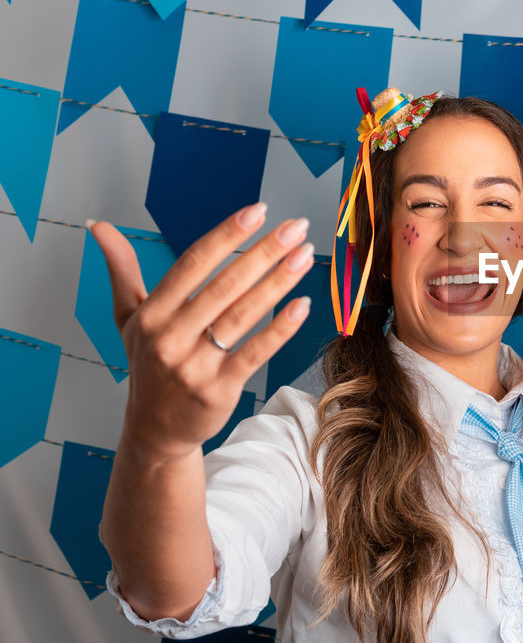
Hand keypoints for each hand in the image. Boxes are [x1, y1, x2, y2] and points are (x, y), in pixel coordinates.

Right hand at [90, 203, 314, 461]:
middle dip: (263, 252)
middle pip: (224, 285)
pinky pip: (255, 352)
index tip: (258, 210)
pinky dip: (281, 328)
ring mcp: (194, 365)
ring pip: (242, 315)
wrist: (154, 431)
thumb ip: (121, 270)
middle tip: (295, 227)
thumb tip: (98, 225)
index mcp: (150, 314)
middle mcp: (169, 337)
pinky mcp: (218, 389)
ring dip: (278, 283)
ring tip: (304, 256)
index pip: (193, 264)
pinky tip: (303, 304)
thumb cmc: (148, 365)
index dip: (226, 235)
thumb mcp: (128, 319)